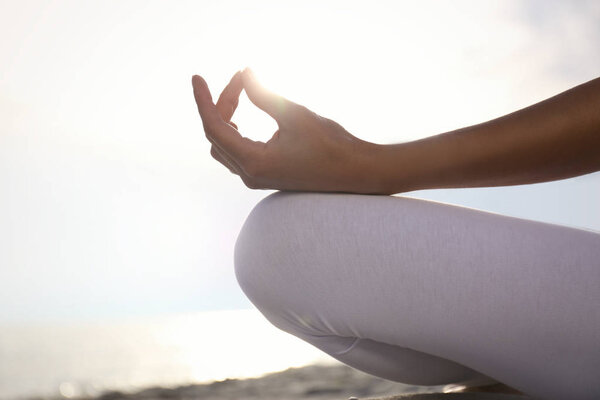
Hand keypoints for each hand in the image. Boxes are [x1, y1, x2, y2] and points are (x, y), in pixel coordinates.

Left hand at [192, 69, 382, 192]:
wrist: (356, 172)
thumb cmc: (331, 145)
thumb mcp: (295, 115)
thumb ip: (264, 95)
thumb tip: (246, 73)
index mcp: (254, 162)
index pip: (214, 127)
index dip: (203, 100)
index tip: (197, 78)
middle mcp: (250, 174)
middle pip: (218, 134)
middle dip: (222, 103)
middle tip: (241, 78)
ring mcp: (256, 177)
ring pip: (225, 144)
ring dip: (227, 116)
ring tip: (242, 91)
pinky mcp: (265, 175)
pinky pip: (236, 152)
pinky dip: (235, 130)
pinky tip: (242, 116)